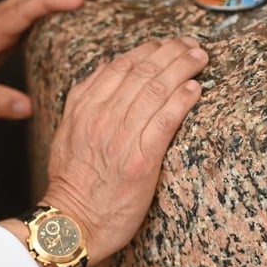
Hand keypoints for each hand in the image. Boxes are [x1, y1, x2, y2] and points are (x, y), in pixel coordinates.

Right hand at [40, 38, 207, 263]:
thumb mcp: (66, 132)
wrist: (71, 222)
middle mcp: (101, 117)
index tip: (165, 44)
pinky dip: (182, 102)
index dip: (147, 51)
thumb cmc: (72, 182)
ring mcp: (121, 137)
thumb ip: (84, 99)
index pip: (119, 66)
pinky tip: (195, 89)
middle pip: (142, 72)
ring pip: (156, 90)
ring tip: (199, 59)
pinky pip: (165, 121)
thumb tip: (106, 68)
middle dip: (171, 53)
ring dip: (182, 69)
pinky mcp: (141, 160)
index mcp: (84, 108)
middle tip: (191, 45)